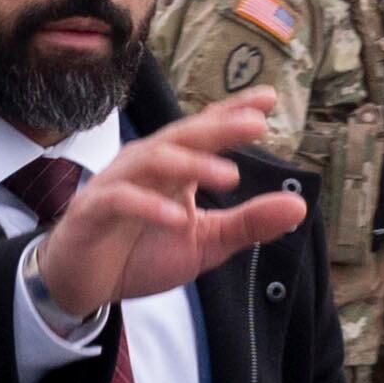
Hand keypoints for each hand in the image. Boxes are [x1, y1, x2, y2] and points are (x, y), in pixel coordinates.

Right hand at [27, 92, 314, 323]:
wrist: (82, 283)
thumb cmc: (141, 254)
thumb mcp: (206, 243)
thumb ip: (248, 223)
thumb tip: (301, 205)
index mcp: (173, 168)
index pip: (205, 132)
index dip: (232, 114)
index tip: (268, 99)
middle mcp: (145, 166)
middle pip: (182, 137)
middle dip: (217, 128)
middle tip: (256, 125)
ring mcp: (116, 185)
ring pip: (153, 161)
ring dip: (191, 166)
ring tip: (229, 177)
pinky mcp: (93, 212)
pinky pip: (122, 201)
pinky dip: (150, 207)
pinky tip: (179, 219)